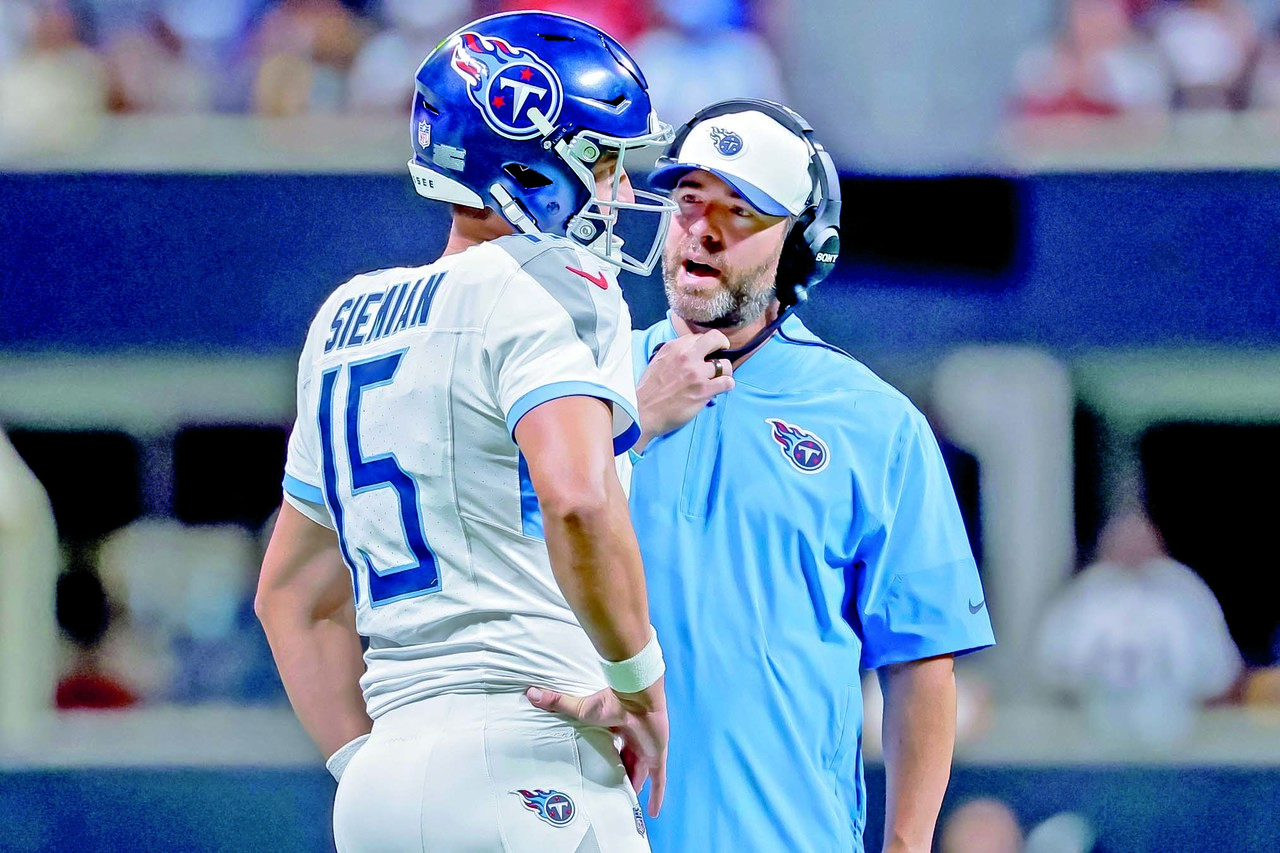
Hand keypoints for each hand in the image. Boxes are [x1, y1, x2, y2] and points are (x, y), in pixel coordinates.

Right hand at [525, 679, 668, 816]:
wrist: (637, 697)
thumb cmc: (611, 701)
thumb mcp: (581, 709)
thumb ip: (558, 703)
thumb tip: (531, 693)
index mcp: (619, 727)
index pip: (615, 746)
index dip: (610, 757)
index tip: (601, 768)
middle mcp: (635, 738)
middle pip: (629, 761)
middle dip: (622, 774)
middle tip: (612, 790)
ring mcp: (647, 748)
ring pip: (642, 773)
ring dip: (635, 786)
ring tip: (625, 803)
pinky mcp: (657, 757)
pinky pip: (658, 781)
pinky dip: (657, 796)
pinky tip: (653, 812)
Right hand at [636, 331, 734, 447]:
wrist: (642, 411)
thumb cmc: (648, 390)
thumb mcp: (658, 361)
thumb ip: (674, 354)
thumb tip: (690, 352)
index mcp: (674, 347)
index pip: (698, 336)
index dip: (705, 344)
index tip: (706, 351)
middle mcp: (686, 356)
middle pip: (716, 338)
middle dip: (722, 344)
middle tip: (721, 353)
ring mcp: (696, 373)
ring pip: (725, 364)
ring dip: (725, 372)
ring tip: (719, 379)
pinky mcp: (703, 390)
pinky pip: (727, 382)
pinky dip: (727, 385)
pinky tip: (720, 389)